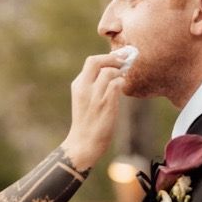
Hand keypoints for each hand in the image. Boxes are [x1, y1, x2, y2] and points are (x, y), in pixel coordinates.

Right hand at [61, 52, 124, 170]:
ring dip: (120, 72)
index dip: (106, 57)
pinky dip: (122, 83)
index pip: (91, 62)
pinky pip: (117, 84)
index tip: (118, 58)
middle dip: (112, 58)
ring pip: (109, 71)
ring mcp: (94, 95)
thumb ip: (93, 86)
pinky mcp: (105, 104)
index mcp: (78, 85)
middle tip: (123, 62)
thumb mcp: (84, 100)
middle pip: (96, 61)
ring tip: (123, 78)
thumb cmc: (87, 123)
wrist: (83, 143)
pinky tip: (123, 89)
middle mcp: (84, 88)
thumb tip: (112, 72)